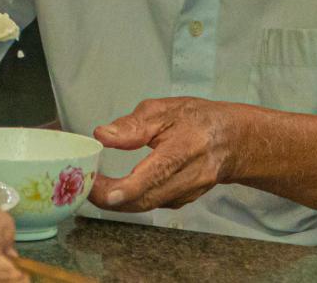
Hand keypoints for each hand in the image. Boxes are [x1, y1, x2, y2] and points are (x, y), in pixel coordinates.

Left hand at [87, 97, 239, 213]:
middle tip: (83, 184)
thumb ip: (133, 124)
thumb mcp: (165, 110)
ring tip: (94, 185)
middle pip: (144, 199)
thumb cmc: (198, 119)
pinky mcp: (183, 201)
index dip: (120, 189)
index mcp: (184, 149)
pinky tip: (115, 188)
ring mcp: (188, 194)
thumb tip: (103, 135)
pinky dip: (130, 199)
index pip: (150, 177)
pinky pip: (152, 204)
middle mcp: (189, 177)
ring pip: (146, 206)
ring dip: (117, 200)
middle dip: (109, 197)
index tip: (92, 185)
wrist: (233, 140)